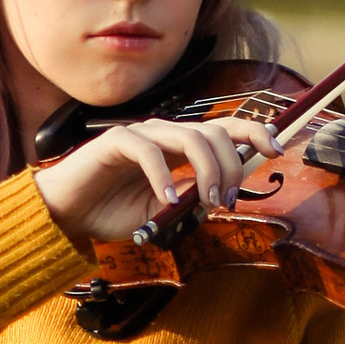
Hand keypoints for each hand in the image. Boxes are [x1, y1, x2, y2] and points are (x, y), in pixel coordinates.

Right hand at [33, 111, 257, 246]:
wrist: (68, 214)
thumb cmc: (112, 211)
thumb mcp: (163, 214)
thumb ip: (190, 202)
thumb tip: (219, 198)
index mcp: (179, 149)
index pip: (224, 129)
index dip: (254, 132)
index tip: (276, 148)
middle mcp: (165, 135)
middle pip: (215, 131)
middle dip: (232, 164)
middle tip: (228, 198)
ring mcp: (141, 135)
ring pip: (189, 136)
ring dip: (207, 168)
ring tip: (207, 199)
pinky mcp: (116, 142)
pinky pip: (148, 150)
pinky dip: (162, 175)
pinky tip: (166, 199)